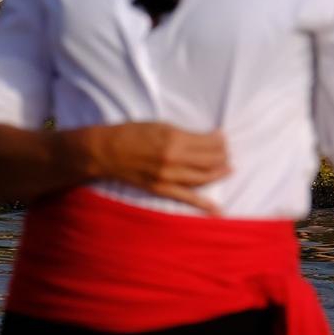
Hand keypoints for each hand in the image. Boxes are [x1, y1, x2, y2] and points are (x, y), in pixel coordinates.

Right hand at [75, 122, 231, 210]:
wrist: (106, 151)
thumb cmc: (132, 134)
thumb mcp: (160, 126)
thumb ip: (183, 134)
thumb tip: (207, 138)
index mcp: (174, 139)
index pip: (209, 143)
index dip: (220, 141)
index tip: (222, 138)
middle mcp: (174, 159)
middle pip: (210, 160)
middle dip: (223, 156)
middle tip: (227, 153)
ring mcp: (168, 176)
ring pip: (204, 177)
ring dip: (219, 173)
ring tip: (227, 169)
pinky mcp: (161, 188)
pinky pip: (187, 198)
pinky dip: (203, 204)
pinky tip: (217, 209)